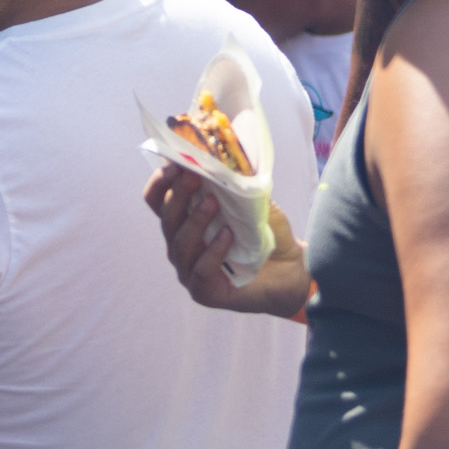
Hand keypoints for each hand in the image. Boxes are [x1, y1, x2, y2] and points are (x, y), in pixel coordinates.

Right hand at [142, 166, 309, 319]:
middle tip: (193, 176)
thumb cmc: (266, 235)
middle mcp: (180, 245)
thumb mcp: (253, 203)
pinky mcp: (203, 292)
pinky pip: (201, 270)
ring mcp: (188, 270)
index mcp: (185, 220)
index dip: (161, 182)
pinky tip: (227, 236)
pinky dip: (213, 251)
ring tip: (212, 202)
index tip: (175, 164)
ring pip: (180, 244)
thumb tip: (227, 156)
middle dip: (178, 195)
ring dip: (195, 220)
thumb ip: (237, 184)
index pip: (158, 200)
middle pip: (167, 219)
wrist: (290, 271)